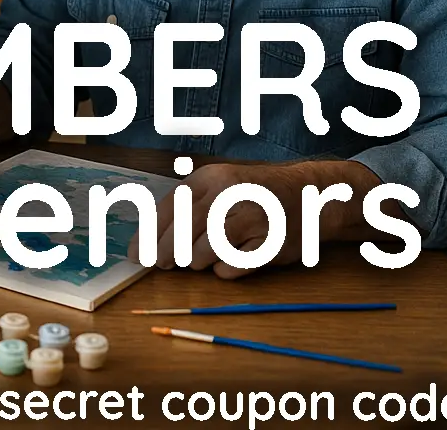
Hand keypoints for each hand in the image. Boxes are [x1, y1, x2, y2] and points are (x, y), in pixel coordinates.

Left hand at [131, 160, 378, 278]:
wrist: (312, 196)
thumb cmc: (255, 194)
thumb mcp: (218, 186)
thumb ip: (187, 207)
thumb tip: (147, 238)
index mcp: (209, 178)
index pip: (168, 209)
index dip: (148, 234)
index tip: (134, 253)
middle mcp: (228, 195)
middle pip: (181, 234)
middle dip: (165, 254)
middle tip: (160, 263)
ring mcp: (251, 219)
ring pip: (202, 253)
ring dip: (196, 261)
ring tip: (206, 253)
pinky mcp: (269, 245)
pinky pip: (230, 268)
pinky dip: (224, 269)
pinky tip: (232, 258)